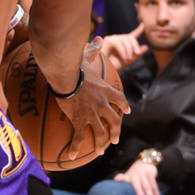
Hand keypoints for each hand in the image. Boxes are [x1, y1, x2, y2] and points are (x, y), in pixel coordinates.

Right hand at [55, 42, 129, 159]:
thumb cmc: (76, 65)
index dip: (124, 106)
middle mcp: (103, 104)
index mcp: (106, 90)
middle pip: (114, 121)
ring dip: (101, 143)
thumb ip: (94, 49)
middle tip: (115, 139)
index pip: (120, 100)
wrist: (67, 76)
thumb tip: (99, 37)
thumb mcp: (86, 57)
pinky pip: (79, 138)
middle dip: (116, 131)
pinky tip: (71, 156)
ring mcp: (93, 114)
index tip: (127, 112)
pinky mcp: (80, 121)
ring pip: (101, 133)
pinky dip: (75, 148)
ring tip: (100, 151)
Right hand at [99, 22, 145, 70]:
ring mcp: (112, 38)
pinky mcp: (107, 40)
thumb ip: (137, 54)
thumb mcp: (128, 60)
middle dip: (135, 46)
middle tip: (137, 54)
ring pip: (125, 40)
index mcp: (124, 43)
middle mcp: (118, 39)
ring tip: (128, 60)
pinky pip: (118, 43)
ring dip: (128, 51)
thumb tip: (146, 47)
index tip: (144, 24)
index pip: (133, 35)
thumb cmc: (114, 66)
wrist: (104, 70)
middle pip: (130, 38)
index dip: (139, 29)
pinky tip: (124, 58)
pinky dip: (122, 51)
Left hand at [114, 160, 161, 194]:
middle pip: (137, 184)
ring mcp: (144, 174)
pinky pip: (155, 187)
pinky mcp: (152, 175)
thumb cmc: (135, 174)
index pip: (124, 178)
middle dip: (139, 190)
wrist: (145, 163)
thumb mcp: (128, 175)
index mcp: (128, 176)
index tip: (119, 182)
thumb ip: (122, 178)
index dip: (122, 179)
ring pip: (148, 187)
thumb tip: (116, 179)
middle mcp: (136, 174)